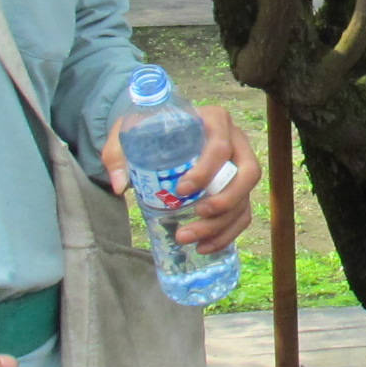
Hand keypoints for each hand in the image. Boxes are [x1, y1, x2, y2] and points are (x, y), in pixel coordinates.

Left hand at [103, 102, 261, 249]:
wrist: (159, 132)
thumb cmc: (149, 128)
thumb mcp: (129, 131)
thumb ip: (118, 153)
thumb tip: (120, 185)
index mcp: (214, 120)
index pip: (220, 147)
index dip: (206, 171)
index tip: (181, 189)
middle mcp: (236, 142)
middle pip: (248, 174)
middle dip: (225, 200)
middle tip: (198, 214)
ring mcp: (240, 167)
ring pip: (244, 199)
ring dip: (221, 225)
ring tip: (190, 239)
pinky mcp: (238, 189)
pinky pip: (242, 214)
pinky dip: (227, 234)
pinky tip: (205, 246)